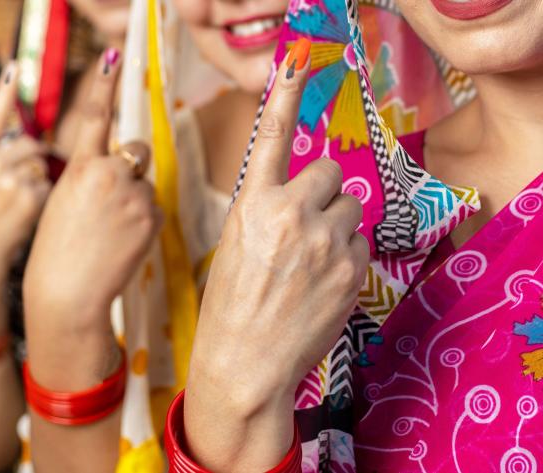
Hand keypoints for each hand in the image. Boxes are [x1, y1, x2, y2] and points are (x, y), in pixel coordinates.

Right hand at [23, 51, 160, 386]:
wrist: (68, 292)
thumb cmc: (58, 251)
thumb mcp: (62, 201)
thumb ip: (89, 177)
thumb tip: (120, 166)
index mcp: (79, 167)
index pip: (94, 116)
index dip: (103, 84)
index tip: (112, 55)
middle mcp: (107, 172)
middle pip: (136, 150)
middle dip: (132, 166)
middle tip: (115, 196)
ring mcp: (132, 194)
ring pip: (146, 184)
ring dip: (135, 200)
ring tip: (111, 231)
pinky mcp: (150, 216)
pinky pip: (155, 208)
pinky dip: (144, 222)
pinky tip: (123, 242)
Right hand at [183, 49, 369, 470]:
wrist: (245, 363)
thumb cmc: (230, 307)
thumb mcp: (235, 246)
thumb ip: (267, 211)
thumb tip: (306, 196)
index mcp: (252, 206)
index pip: (271, 139)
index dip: (283, 98)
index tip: (294, 65)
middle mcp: (291, 214)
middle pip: (331, 173)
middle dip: (324, 195)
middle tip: (307, 226)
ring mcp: (326, 241)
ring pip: (351, 208)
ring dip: (338, 226)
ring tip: (312, 263)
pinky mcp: (352, 269)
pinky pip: (362, 244)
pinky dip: (349, 258)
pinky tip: (324, 284)